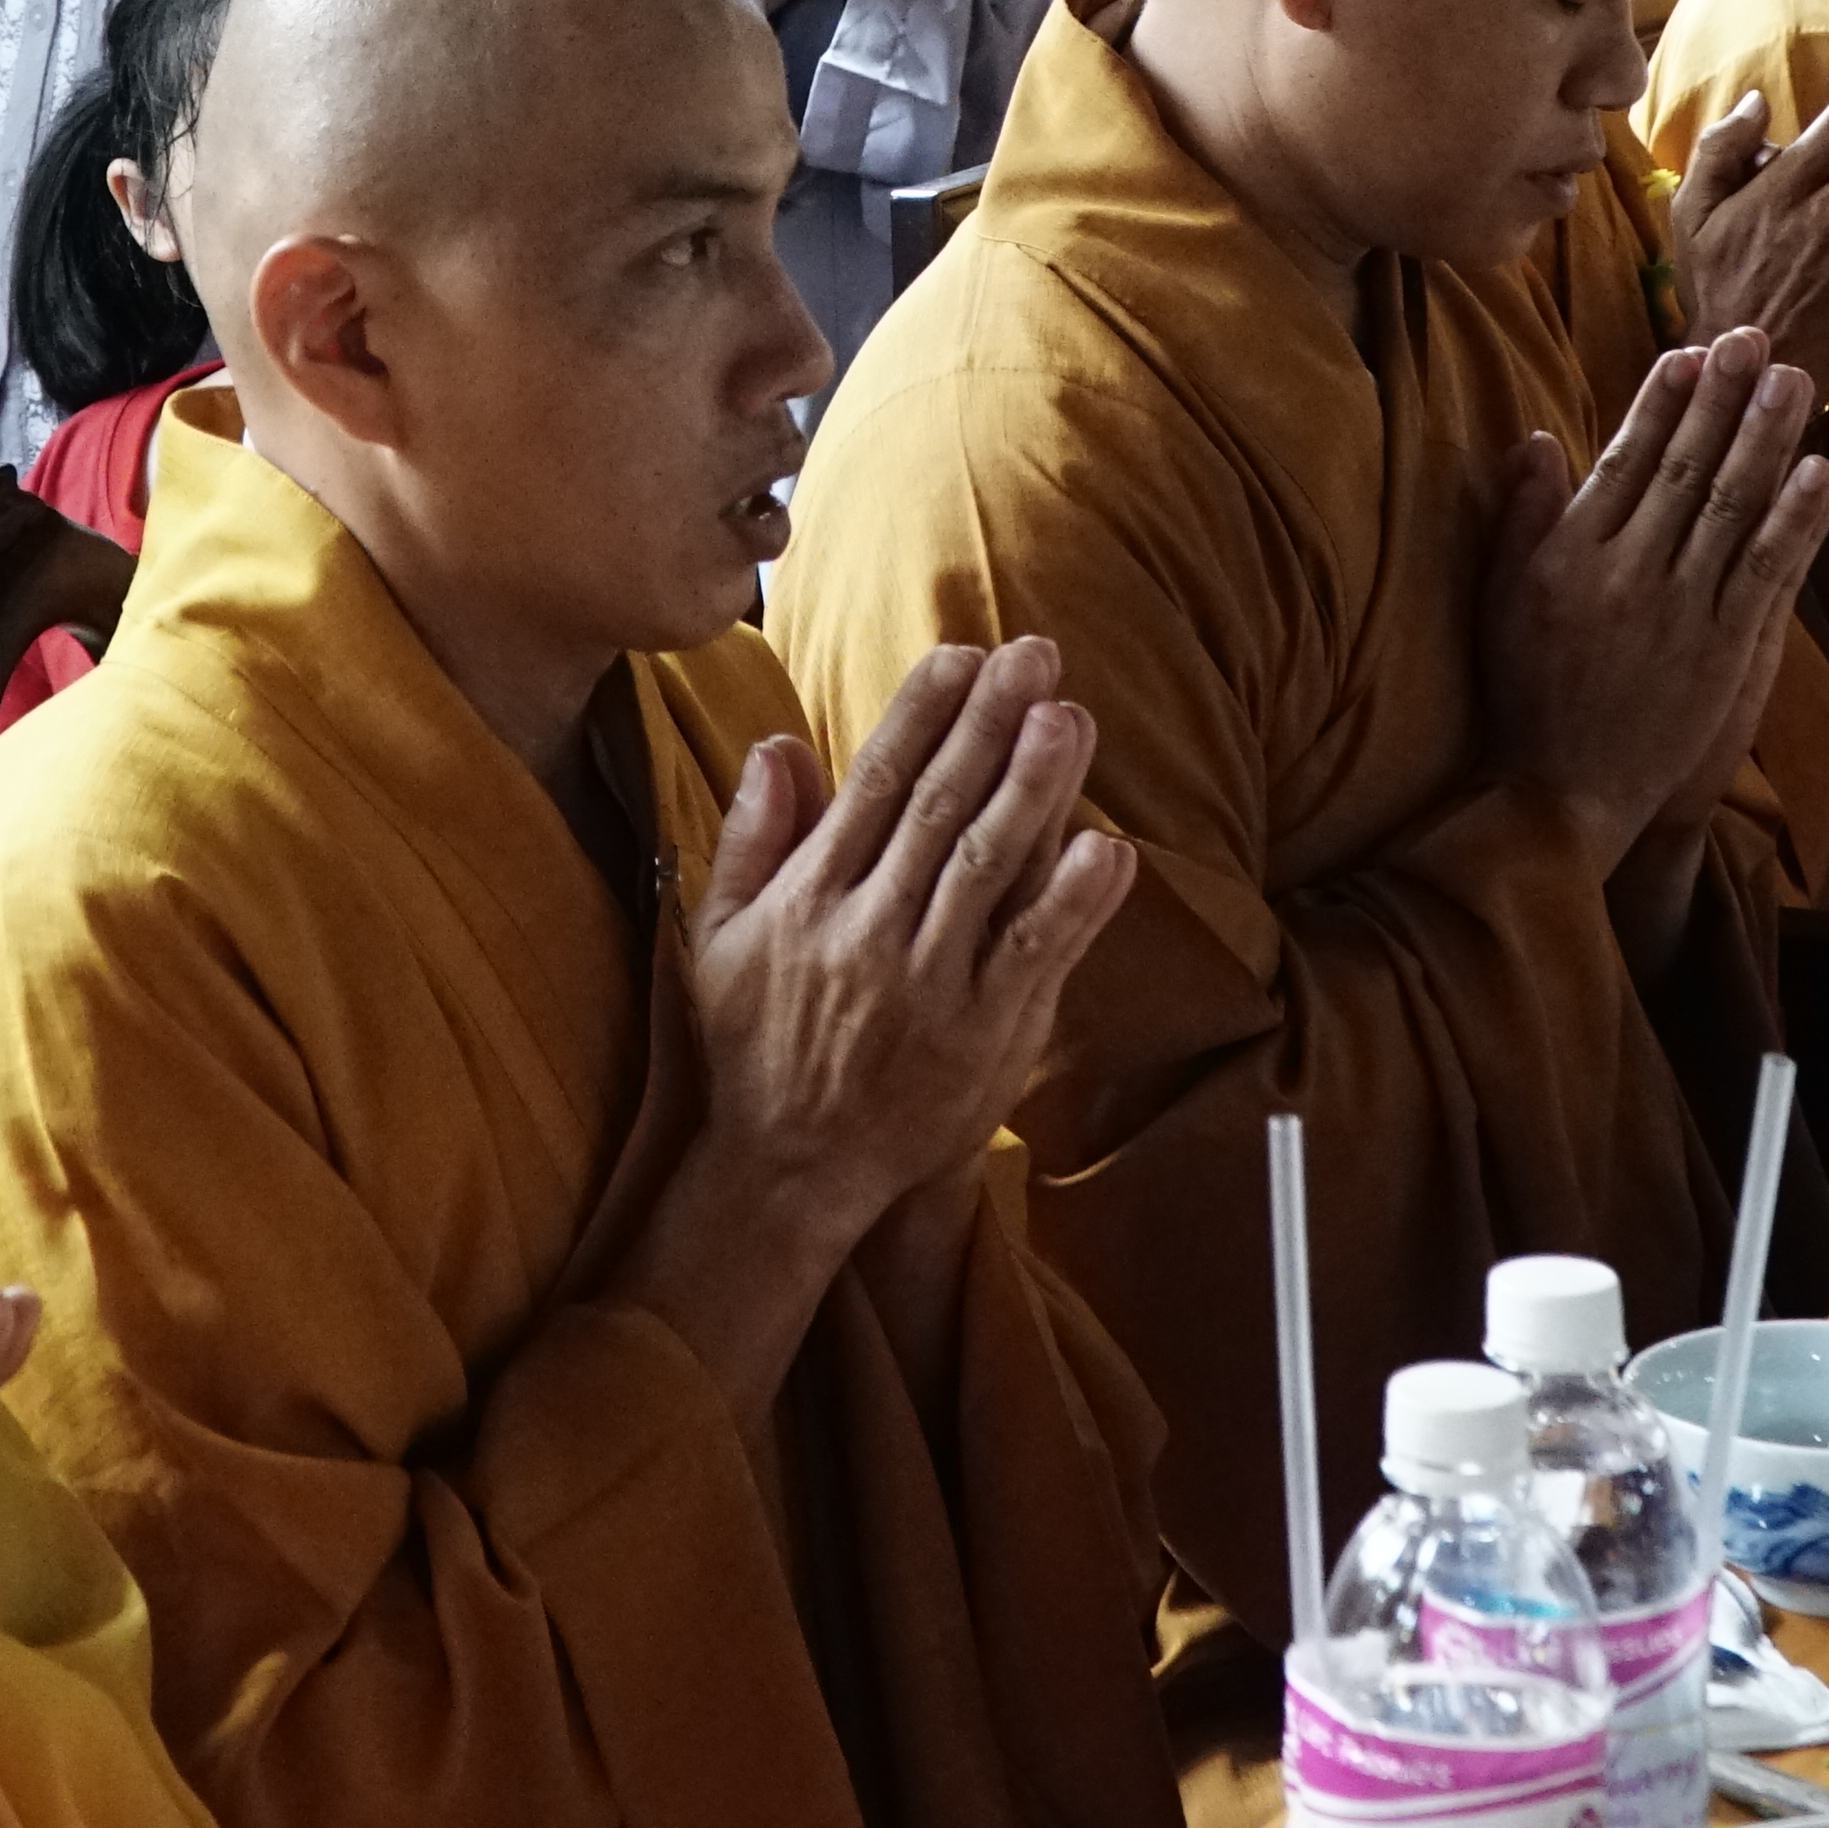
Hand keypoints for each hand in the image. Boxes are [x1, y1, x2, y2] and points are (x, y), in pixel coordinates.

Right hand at [683, 640, 1141, 1241]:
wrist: (791, 1171)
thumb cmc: (757, 1046)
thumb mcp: (720, 936)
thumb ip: (753, 838)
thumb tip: (778, 744)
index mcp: (811, 899)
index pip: (876, 786)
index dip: (922, 715)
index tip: (961, 656)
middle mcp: (871, 932)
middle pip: (943, 810)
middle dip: (990, 725)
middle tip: (1035, 656)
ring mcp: (931, 985)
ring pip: (991, 868)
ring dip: (1035, 787)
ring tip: (1070, 717)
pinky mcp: (984, 1037)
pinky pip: (1034, 957)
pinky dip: (1073, 903)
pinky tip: (1108, 849)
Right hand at [1477, 338, 1828, 879]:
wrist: (1563, 794)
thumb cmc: (1526, 693)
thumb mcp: (1501, 600)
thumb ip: (1523, 518)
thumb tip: (1542, 437)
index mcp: (1572, 553)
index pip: (1625, 457)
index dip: (1660, 402)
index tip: (1687, 353)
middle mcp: (1630, 570)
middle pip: (1687, 467)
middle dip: (1721, 397)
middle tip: (1753, 336)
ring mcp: (1683, 609)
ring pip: (1734, 505)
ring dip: (1767, 437)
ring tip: (1794, 380)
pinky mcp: (1727, 650)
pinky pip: (1770, 571)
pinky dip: (1799, 520)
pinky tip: (1824, 473)